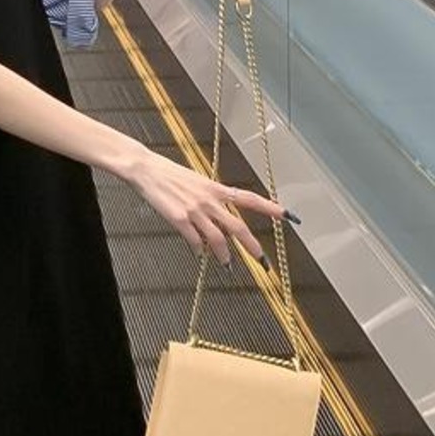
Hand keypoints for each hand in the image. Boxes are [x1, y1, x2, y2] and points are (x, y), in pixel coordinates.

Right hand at [130, 138, 285, 268]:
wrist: (147, 169)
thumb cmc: (171, 176)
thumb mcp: (197, 183)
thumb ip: (212, 202)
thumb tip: (221, 224)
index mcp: (216, 189)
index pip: (249, 199)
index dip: (269, 208)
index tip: (287, 215)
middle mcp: (210, 200)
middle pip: (237, 226)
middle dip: (252, 245)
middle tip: (262, 261)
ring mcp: (195, 210)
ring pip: (218, 239)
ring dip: (225, 255)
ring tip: (228, 265)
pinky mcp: (180, 219)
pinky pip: (195, 241)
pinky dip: (199, 250)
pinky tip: (199, 254)